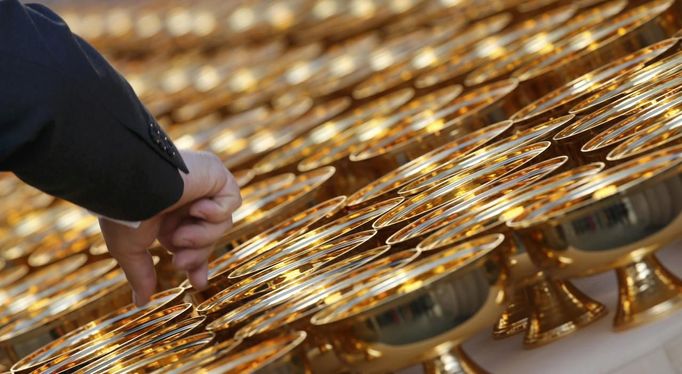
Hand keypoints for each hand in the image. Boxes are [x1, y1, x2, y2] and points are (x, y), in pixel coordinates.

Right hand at [99, 150, 241, 305]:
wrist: (131, 184)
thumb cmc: (124, 211)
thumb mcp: (130, 249)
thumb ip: (140, 273)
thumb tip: (140, 303)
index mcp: (168, 214)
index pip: (193, 241)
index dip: (198, 262)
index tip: (198, 284)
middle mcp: (187, 199)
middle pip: (210, 237)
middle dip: (197, 254)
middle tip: (180, 263)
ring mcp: (202, 185)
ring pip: (222, 224)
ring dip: (202, 236)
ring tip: (180, 235)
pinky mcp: (216, 174)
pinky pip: (231, 202)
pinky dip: (216, 211)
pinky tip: (197, 207)